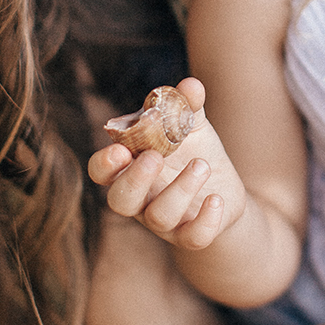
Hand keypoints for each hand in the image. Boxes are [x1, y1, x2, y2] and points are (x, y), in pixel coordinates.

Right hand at [89, 78, 246, 249]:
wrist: (223, 189)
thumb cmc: (193, 152)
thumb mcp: (191, 126)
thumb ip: (186, 105)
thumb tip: (191, 86)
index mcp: (129, 168)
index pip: (102, 171)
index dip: (105, 164)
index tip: (119, 150)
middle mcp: (140, 199)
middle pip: (120, 201)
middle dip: (135, 180)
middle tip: (155, 157)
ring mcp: (163, 221)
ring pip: (159, 216)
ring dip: (179, 190)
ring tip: (202, 165)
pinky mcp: (190, 235)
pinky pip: (192, 239)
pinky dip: (204, 221)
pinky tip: (216, 199)